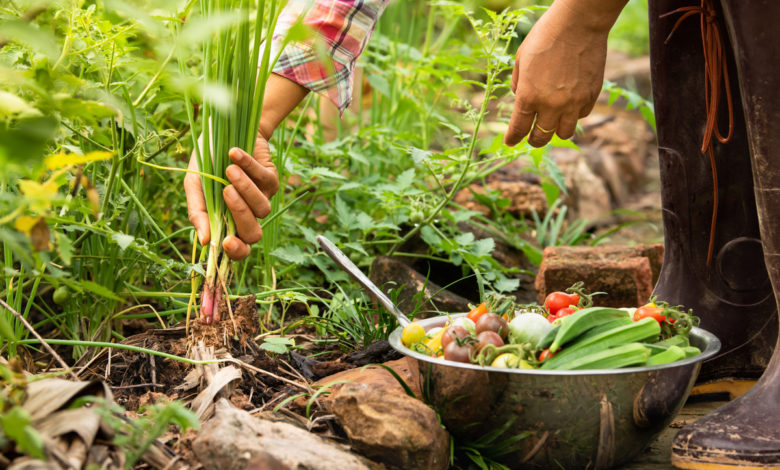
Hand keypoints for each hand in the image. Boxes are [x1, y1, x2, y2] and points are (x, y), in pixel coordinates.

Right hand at [184, 134, 278, 260]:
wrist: (222, 129)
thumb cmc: (206, 161)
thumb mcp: (195, 185)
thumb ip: (198, 212)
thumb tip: (205, 241)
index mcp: (227, 222)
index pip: (238, 250)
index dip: (236, 251)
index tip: (226, 241)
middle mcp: (247, 215)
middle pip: (253, 234)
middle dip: (240, 214)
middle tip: (226, 191)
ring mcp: (262, 199)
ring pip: (263, 208)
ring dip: (246, 188)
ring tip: (229, 170)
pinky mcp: (272, 180)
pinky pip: (265, 180)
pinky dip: (249, 166)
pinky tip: (234, 153)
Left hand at [504, 0, 624, 146]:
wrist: (578, 23)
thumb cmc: (545, 37)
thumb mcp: (521, 59)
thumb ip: (518, 83)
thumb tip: (519, 98)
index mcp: (529, 96)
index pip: (519, 128)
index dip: (513, 138)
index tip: (511, 142)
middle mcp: (551, 105)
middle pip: (541, 138)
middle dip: (534, 139)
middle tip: (532, 137)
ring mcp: (573, 103)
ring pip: (564, 133)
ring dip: (556, 130)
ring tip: (553, 122)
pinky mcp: (591, 96)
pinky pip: (581, 116)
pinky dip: (574, 114)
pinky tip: (570, 103)